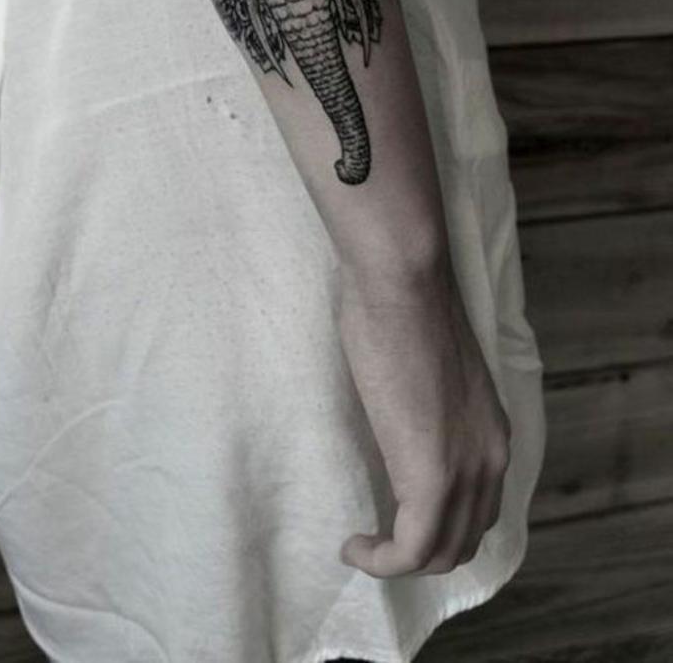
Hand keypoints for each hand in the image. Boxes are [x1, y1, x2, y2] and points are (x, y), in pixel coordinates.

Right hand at [337, 255, 510, 577]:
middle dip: (419, 549)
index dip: (440, 524)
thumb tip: (402, 411)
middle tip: (375, 538)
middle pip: (464, 539)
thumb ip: (428, 404)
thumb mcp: (430, 368)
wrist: (403, 284)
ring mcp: (466, 471)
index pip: (480, 508)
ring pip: (440, 553)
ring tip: (361, 545)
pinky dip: (380, 562)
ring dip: (397, 560)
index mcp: (493, 431)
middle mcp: (492, 458)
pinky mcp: (432, 479)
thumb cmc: (402, 305)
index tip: (397, 517)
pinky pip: (411, 551)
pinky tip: (352, 545)